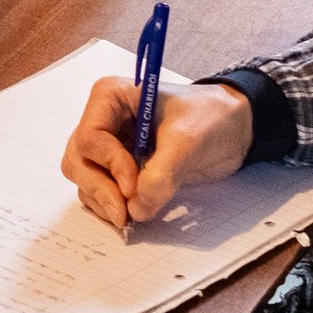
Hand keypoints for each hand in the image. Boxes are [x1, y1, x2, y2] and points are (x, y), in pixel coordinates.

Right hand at [60, 79, 253, 234]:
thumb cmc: (211, 118)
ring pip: (84, 179)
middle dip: (99, 188)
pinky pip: (100, 191)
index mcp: (111, 98)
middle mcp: (103, 120)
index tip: (134, 185)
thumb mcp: (187, 141)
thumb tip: (136, 208)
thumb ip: (161, 174)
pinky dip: (111, 206)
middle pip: (78, 160)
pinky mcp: (119, 169)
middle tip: (124, 213)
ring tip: (132, 214)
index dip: (109, 165)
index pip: (90, 137)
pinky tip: (134, 211)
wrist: (234, 129)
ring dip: (104, 201)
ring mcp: (109, 146)